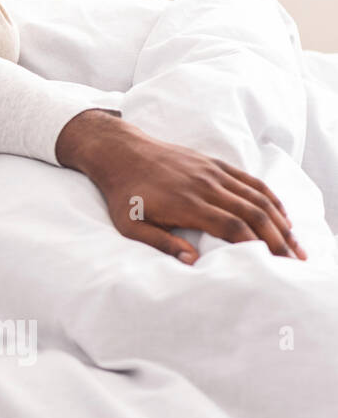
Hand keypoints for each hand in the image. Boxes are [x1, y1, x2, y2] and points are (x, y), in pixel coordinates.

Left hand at [55, 110, 305, 263]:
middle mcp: (206, 186)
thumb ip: (161, 243)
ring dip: (281, 221)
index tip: (271, 264)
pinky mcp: (214, 164)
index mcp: (187, 203)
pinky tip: (282, 216)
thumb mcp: (130, 225)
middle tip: (294, 262)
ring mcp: (213, 172)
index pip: (231, 226)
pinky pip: (251, 181)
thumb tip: (192, 262)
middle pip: (253, 213)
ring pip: (258, 197)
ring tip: (296, 245)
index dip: (255, 245)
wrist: (120, 152)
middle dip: (277, 239)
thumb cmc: (123, 193)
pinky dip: (271, 198)